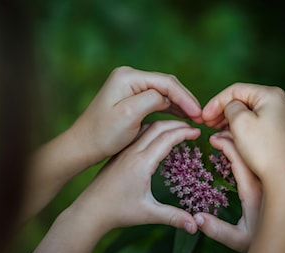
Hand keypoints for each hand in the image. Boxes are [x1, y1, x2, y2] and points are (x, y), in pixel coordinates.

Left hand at [23, 67, 201, 220]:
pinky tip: (181, 117)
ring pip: (163, 92)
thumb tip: (168, 97)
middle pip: (166, 84)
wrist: (83, 145)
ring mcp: (129, 86)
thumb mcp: (129, 116)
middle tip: (201, 117)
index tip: (198, 114)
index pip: (165, 82)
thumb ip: (152, 100)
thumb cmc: (103, 134)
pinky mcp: (130, 97)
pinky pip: (156, 99)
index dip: (185, 97)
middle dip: (185, 100)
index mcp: (128, 77)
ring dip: (180, 104)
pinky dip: (170, 107)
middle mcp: (129, 76)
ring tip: (195, 119)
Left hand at [30, 121, 200, 252]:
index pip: (166, 138)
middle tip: (192, 127)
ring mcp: (124, 152)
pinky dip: (151, 130)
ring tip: (178, 129)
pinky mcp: (119, 154)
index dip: (184, 132)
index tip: (198, 132)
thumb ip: (174, 217)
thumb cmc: (118, 212)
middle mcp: (132, 152)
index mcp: (141, 163)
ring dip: (163, 124)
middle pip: (157, 127)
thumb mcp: (148, 214)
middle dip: (177, 124)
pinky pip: (137, 135)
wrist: (90, 210)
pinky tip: (157, 137)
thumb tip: (196, 226)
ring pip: (146, 128)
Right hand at [202, 83, 284, 252]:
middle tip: (208, 125)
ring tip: (218, 134)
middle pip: (246, 101)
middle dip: (224, 112)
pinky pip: (262, 126)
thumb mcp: (239, 123)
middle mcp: (283, 103)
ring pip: (253, 115)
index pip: (236, 90)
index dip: (215, 102)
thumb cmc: (264, 150)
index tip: (202, 117)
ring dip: (233, 122)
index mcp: (272, 95)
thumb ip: (230, 108)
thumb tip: (231, 107)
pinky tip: (234, 140)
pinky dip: (246, 130)